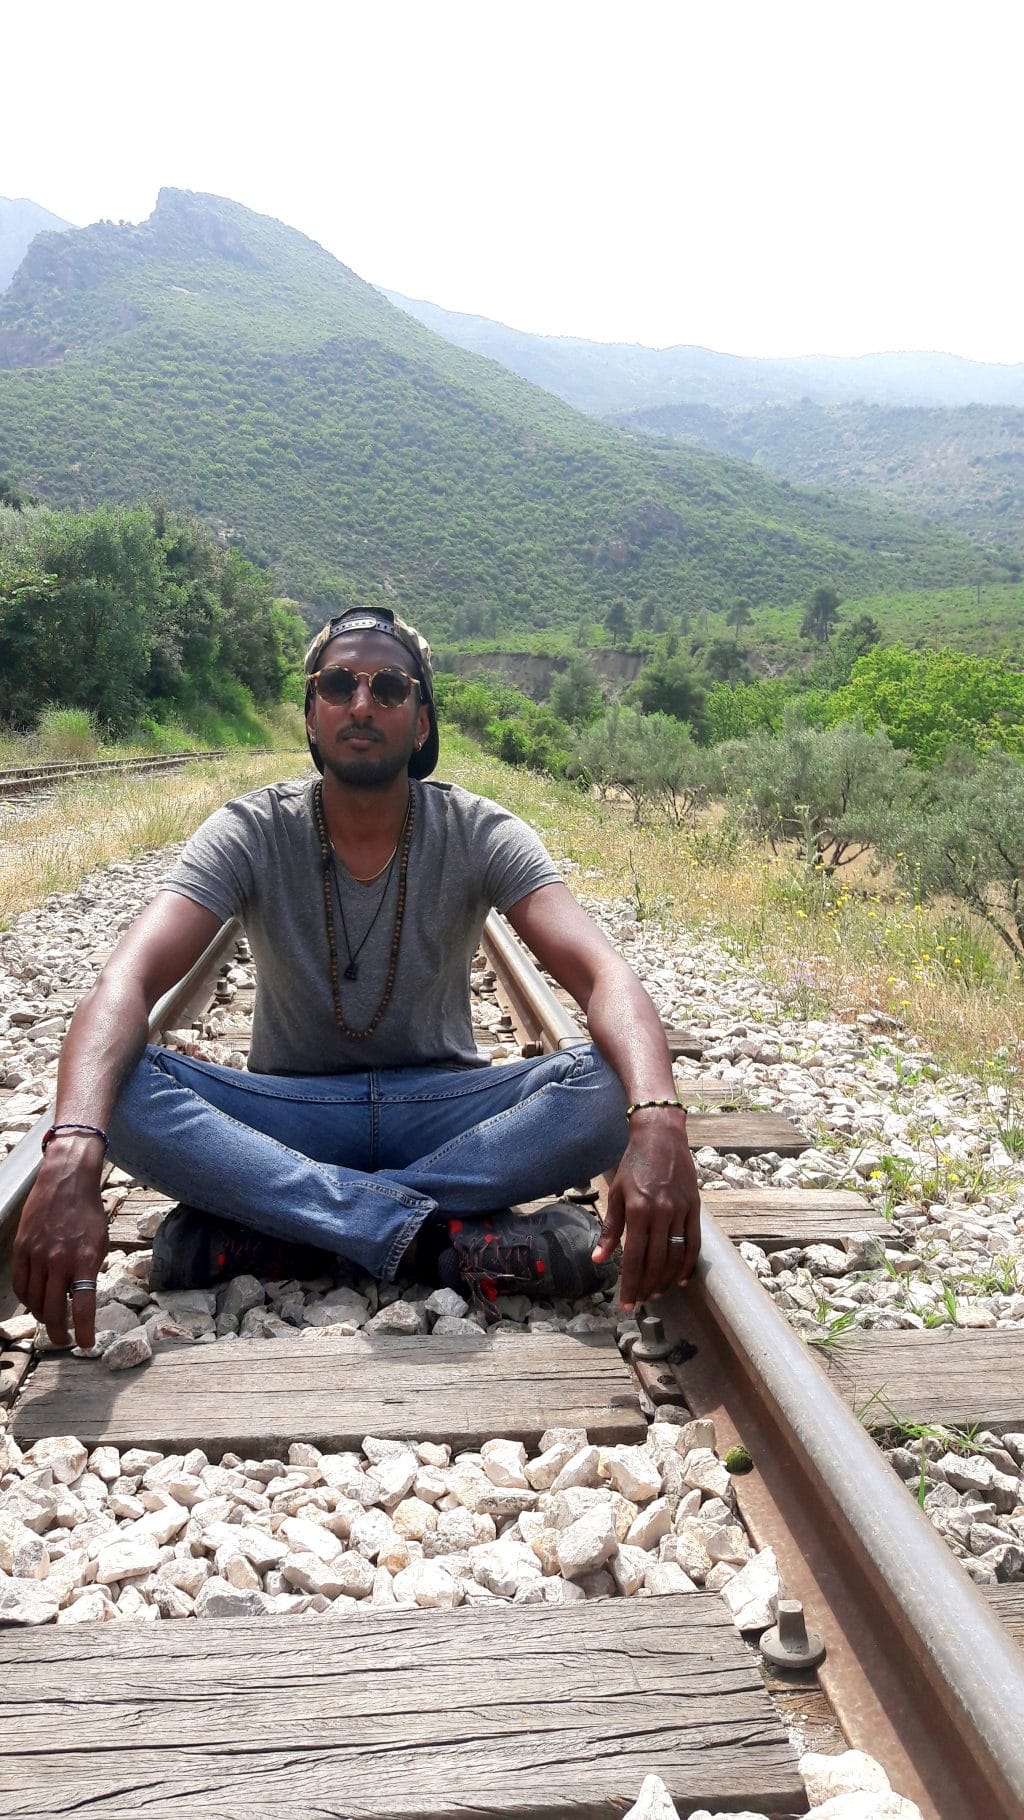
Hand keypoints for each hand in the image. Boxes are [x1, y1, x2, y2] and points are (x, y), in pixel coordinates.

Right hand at [12, 1148, 107, 1350]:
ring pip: (34, 1300)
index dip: (83, 1331)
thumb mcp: (99, 1243)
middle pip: (53, 1309)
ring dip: (42, 1317)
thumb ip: (89, 1271)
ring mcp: (37, 1255)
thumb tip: (80, 1298)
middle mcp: (59, 1260)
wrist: (66, 1182)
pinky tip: (34, 1303)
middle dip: (59, 1331)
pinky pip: (21, 1283)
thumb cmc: (88, 1213)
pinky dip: (27, 1299)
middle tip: (64, 1340)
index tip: (85, 1344)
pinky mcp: (22, 1249)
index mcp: (84, 1260)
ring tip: (50, 1322)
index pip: (82, 1306)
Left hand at [592, 1113, 700, 1311]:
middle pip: (656, 1262)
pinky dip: (688, 1265)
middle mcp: (661, 1213)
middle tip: (640, 1302)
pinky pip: (694, 1244)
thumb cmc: (634, 1164)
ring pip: (676, 1257)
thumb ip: (609, 1229)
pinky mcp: (695, 1208)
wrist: (661, 1136)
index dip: (630, 1284)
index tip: (626, 1303)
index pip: (634, 1257)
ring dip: (667, 1280)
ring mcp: (681, 1211)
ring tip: (657, 1293)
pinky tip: (682, 1279)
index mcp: (637, 1210)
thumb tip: (599, 1259)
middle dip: (647, 1287)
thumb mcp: (615, 1193)